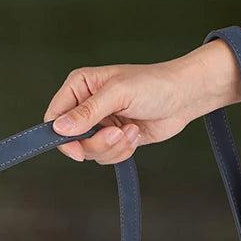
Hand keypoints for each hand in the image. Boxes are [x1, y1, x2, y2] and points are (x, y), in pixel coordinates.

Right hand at [44, 62, 196, 163]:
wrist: (186, 96)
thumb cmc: (155, 84)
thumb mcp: (118, 94)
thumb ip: (87, 112)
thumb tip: (59, 128)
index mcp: (79, 87)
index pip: (54, 117)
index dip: (60, 137)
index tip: (77, 149)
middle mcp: (85, 106)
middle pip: (70, 140)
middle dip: (95, 143)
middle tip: (116, 134)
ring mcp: (98, 124)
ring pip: (89, 151)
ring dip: (112, 147)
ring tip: (130, 131)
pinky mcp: (112, 138)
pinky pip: (105, 156)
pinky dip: (121, 150)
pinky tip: (135, 134)